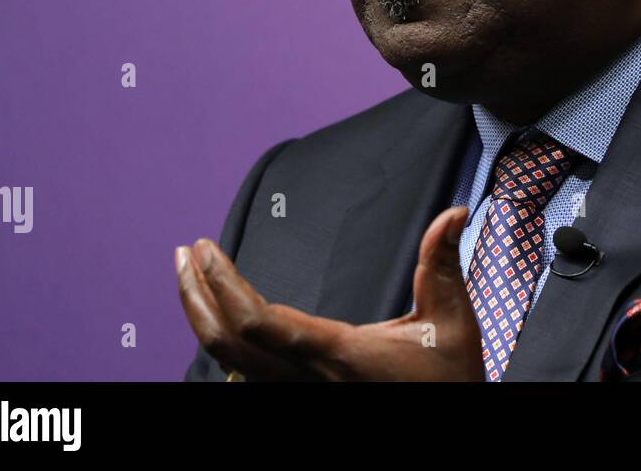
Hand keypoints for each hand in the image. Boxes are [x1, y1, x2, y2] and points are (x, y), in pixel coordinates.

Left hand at [176, 205, 483, 380]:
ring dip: (203, 316)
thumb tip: (455, 213)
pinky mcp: (301, 396)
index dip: (223, 286)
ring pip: (229, 362)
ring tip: (192, 275)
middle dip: (196, 294)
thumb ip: (443, 263)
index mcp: (340, 354)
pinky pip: (246, 374)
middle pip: (227, 344)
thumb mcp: (452, 320)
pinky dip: (224, 341)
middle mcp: (309, 379)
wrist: (450, 427)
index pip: (260, 324)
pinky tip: (223, 315)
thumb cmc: (449, 379)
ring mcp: (300, 393)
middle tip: (186, 252)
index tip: (205, 249)